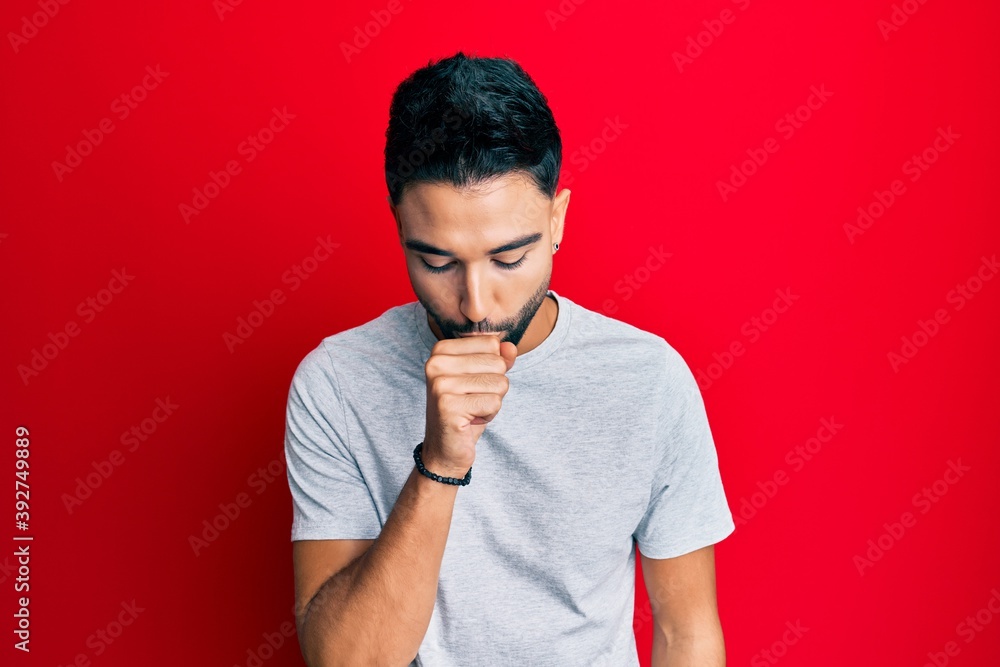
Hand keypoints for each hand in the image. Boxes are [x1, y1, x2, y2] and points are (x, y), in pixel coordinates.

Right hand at [421, 335, 515, 477]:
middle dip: (494, 386)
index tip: (473, 384)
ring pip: (499, 383)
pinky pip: (494, 402)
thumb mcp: (483, 378)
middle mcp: (436, 363)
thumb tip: (511, 347)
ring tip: (472, 410)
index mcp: (441, 350)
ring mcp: (440, 384)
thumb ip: (498, 359)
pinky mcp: (448, 406)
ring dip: (493, 401)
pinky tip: (471, 420)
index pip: (491, 343)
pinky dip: (489, 414)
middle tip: (472, 400)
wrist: (445, 449)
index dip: (492, 367)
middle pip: (497, 362)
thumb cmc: (465, 410)